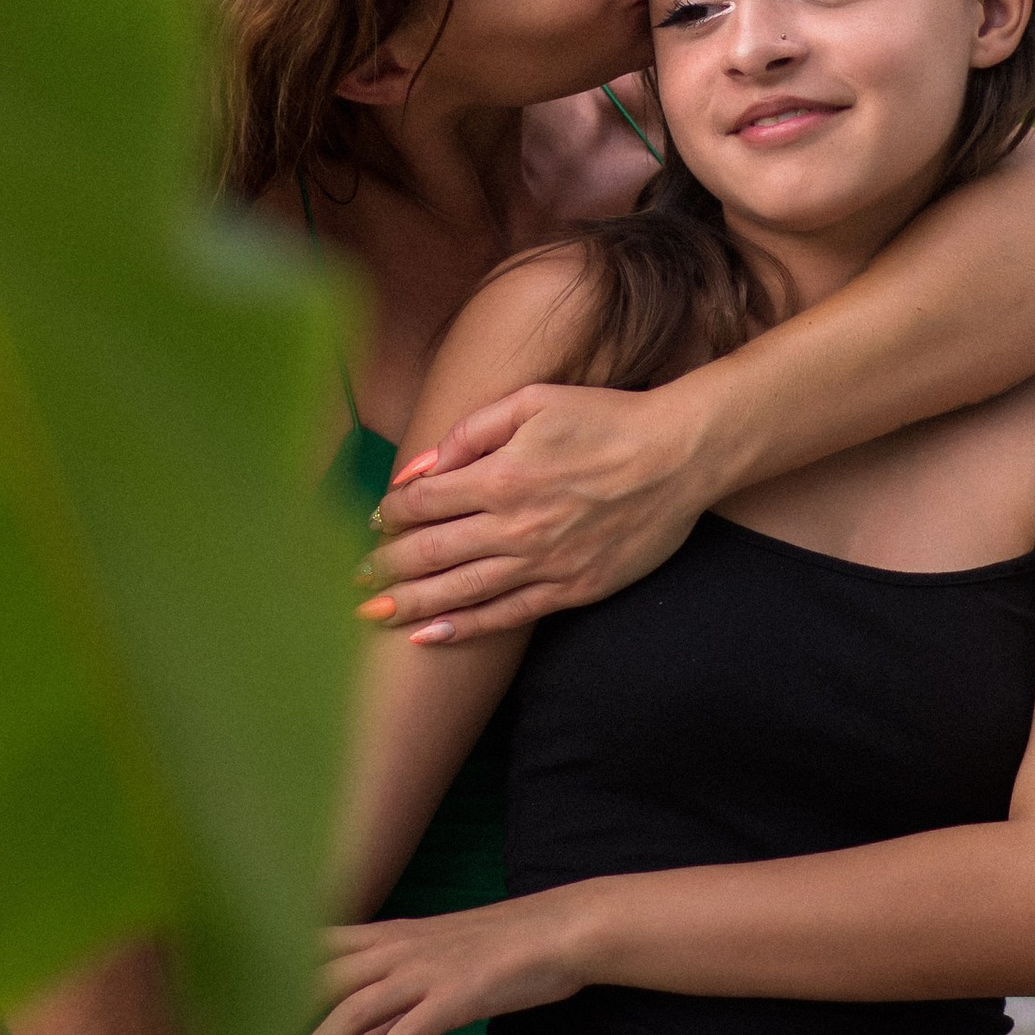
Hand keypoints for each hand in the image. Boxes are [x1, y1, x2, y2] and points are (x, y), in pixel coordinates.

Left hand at [271, 891, 599, 1034]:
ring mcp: (425, 971)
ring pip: (352, 1010)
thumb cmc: (500, 952)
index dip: (267, 979)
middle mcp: (397, 949)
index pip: (313, 954)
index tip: (227, 1010)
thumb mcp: (434, 978)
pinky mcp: (457, 995)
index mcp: (389, 938)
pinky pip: (408, 1033)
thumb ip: (387, 1013)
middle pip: (318, 983)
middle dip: (272, 1022)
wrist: (561, 930)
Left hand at [358, 383, 713, 645]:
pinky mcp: (570, 588)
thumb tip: (419, 467)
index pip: (422, 503)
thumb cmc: (605, 418)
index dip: (390, 514)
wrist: (678, 455)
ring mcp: (542, 563)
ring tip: (371, 612)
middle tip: (357, 575)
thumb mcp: (533, 400)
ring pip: (458, 591)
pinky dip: (461, 628)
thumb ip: (470, 430)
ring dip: (409, 603)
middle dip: (385, 567)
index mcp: (500, 475)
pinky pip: (504, 616)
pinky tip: (428, 634)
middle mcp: (514, 525)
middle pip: (428, 553)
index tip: (376, 521)